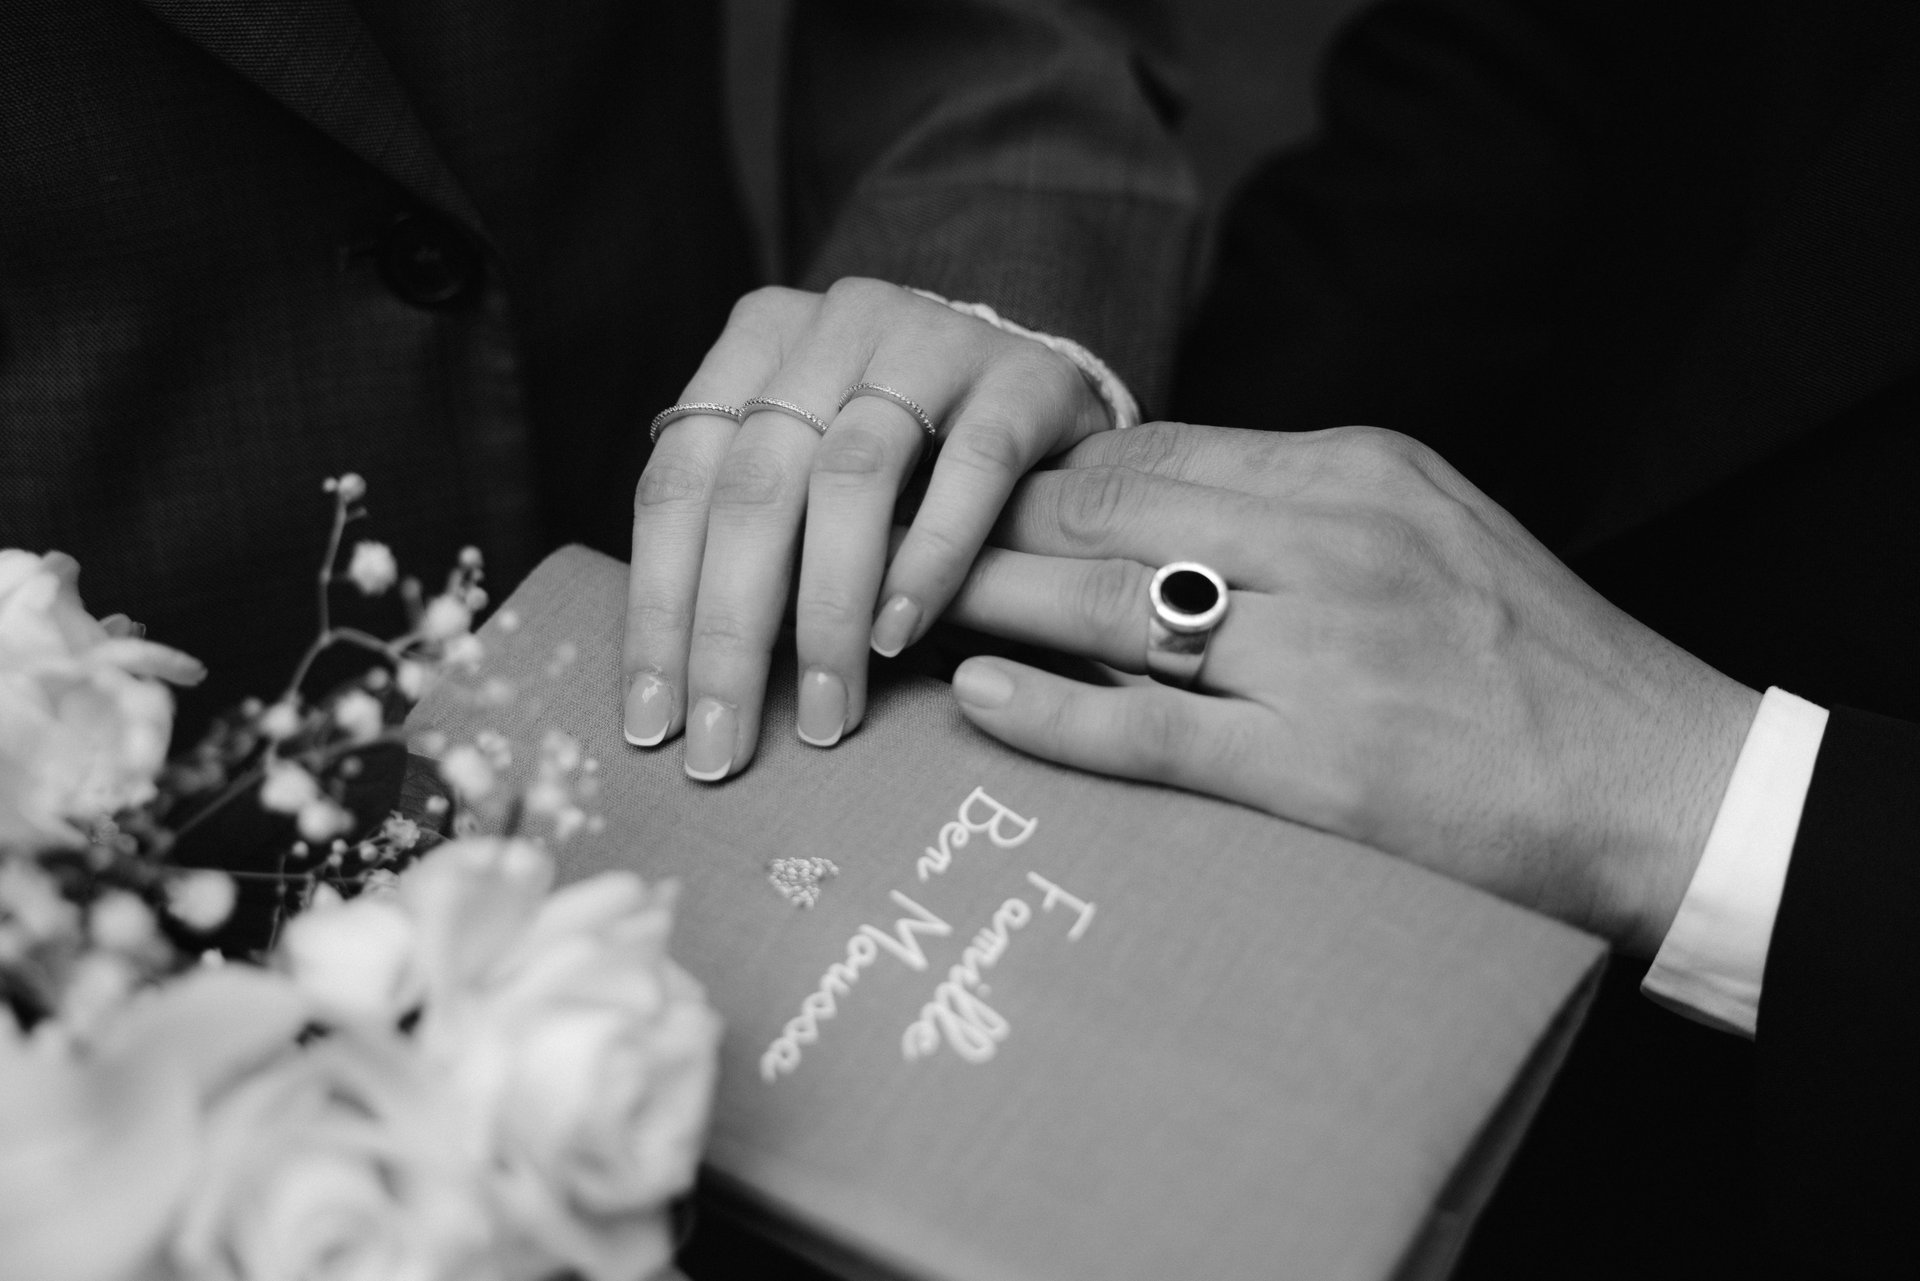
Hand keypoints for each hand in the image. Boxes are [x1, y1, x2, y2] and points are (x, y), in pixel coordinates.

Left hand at [623, 278, 1107, 780]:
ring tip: (824, 712)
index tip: (652, 722)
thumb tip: (683, 688)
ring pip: (851, 478)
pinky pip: (970, 470)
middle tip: (726, 746)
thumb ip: (754, 543)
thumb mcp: (811, 477)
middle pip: (752, 489)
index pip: (676, 485)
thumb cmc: (910, 466)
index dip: (656, 611)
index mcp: (755, 343)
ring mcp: (930, 339)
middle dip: (728, 635)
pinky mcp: (1023, 376)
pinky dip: (928, 560)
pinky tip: (900, 635)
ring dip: (827, 612)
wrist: (1049, 396)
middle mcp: (832, 326)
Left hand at [943, 423, 1761, 953]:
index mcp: (1356, 473)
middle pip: (1108, 514)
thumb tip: (1159, 503)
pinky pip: (1152, 729)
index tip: (975, 498)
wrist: (1656, 779)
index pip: (1153, 452)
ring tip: (904, 610)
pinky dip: (1054, 713)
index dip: (1043, 475)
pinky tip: (982, 701)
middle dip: (989, 526)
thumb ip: (1300, 506)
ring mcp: (1322, 657)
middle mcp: (1331, 546)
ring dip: (992, 605)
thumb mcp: (1427, 526)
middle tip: (899, 544)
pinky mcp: (1317, 768)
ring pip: (1109, 608)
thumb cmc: (1534, 657)